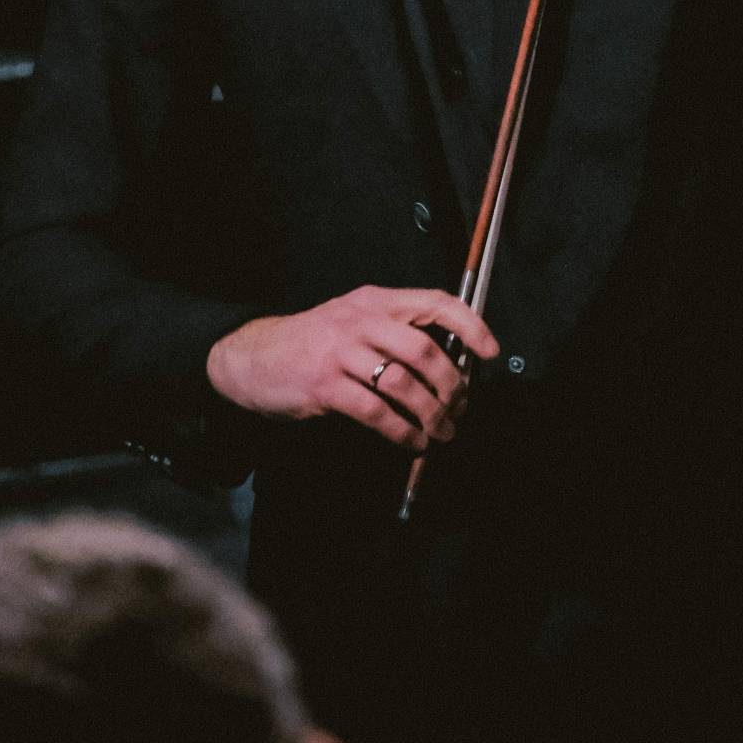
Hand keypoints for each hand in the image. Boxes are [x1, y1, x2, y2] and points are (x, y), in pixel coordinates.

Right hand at [206, 286, 498, 452]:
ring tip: (442, 431)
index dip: (471, 325)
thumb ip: (396, 331)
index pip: (436, 302)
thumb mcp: (354, 320)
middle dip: (452, 385)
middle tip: (461, 407)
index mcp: (376, 301)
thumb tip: (451, 362)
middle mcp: (362, 321)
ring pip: (403, 385)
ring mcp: (342, 352)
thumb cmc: (313, 341)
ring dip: (431, 414)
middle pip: (425, 351)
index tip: (491, 351)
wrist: (251, 356)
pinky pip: (375, 412)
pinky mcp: (325, 386)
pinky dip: (401, 431)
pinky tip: (412, 441)